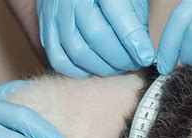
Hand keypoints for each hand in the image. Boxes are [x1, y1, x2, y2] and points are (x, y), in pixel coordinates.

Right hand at [36, 0, 153, 77]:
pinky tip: (94, 69)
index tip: (147, 58)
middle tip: (134, 64)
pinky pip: (58, 58)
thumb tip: (143, 53)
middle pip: (97, 36)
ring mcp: (55, 12)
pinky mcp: (45, 27)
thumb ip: (135, 21)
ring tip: (118, 68)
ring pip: (77, 51)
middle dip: (120, 57)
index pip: (118, 16)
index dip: (134, 41)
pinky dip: (78, 71)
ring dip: (102, 68)